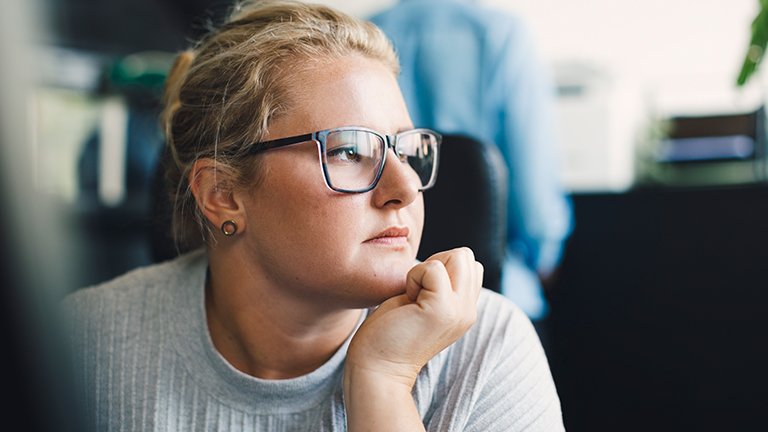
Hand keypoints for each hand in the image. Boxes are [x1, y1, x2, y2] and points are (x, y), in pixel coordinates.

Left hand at [345, 247, 483, 387]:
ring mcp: (458, 311)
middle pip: (466, 255)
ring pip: (458, 256)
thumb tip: (441, 258)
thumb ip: (439, 284)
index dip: (441, 266)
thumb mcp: (423, 302)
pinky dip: (414, 276)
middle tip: (415, 292)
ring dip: (426, 269)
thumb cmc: (389, 331)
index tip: (420, 291)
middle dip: (436, 262)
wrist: (377, 368)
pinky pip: (433, 268)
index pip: (469, 264)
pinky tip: (406, 300)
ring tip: (412, 296)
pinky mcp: (442, 310)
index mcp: (465, 309)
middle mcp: (468, 311)